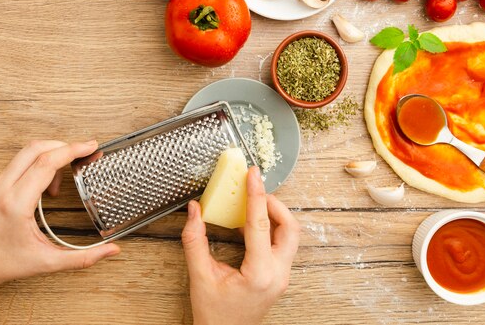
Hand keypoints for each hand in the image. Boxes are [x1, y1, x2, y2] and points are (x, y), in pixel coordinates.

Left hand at [0, 140, 119, 291]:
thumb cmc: (3, 263)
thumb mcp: (47, 262)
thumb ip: (83, 257)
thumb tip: (111, 251)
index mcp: (16, 203)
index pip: (46, 163)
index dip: (72, 150)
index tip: (91, 147)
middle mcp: (3, 188)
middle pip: (36, 147)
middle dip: (65, 145)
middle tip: (85, 151)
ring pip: (27, 151)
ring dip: (52, 154)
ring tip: (66, 175)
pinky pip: (20, 161)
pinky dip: (40, 162)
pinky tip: (50, 183)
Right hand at [181, 166, 300, 324]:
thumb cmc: (215, 316)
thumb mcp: (200, 277)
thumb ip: (195, 241)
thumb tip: (194, 210)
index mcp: (260, 273)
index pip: (260, 224)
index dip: (256, 195)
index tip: (253, 174)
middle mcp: (277, 274)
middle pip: (289, 227)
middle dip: (273, 203)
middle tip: (253, 189)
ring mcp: (282, 276)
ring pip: (290, 235)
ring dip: (274, 215)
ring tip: (252, 203)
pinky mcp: (279, 276)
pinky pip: (283, 244)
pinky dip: (271, 228)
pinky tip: (250, 223)